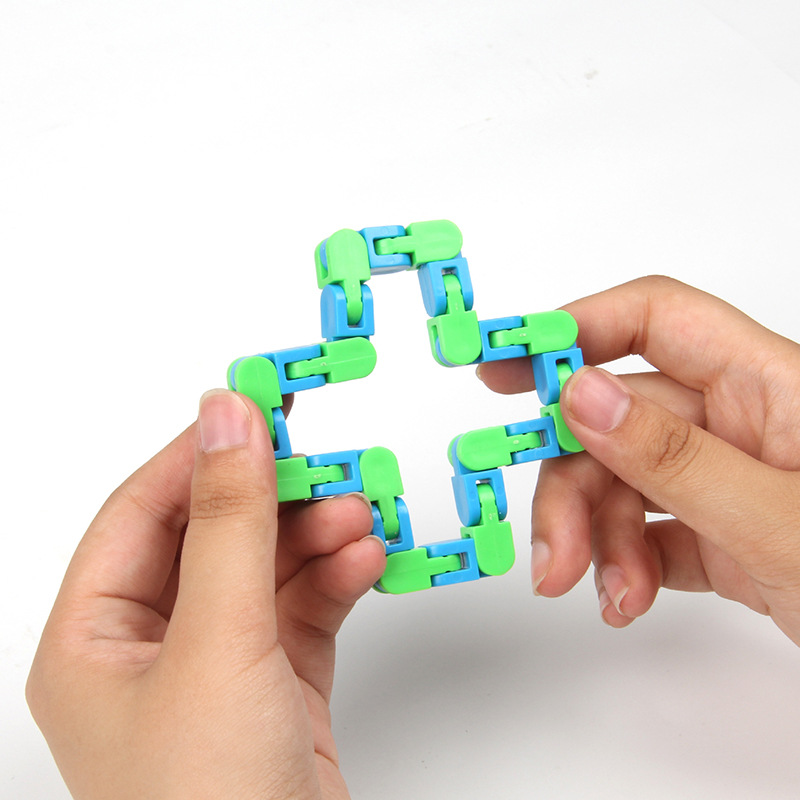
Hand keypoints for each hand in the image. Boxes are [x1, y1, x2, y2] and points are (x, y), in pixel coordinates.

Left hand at [27, 389, 385, 799]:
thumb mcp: (217, 641)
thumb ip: (227, 521)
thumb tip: (228, 416)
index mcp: (94, 639)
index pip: (143, 511)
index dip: (199, 452)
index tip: (256, 404)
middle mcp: (152, 650)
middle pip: (214, 536)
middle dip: (275, 497)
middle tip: (325, 456)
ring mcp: (220, 668)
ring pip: (268, 569)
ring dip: (316, 535)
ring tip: (360, 509)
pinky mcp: (278, 687)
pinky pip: (306, 608)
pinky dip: (337, 577)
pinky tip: (365, 556)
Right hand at [479, 276, 799, 644]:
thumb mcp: (779, 522)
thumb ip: (675, 458)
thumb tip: (580, 395)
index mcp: (771, 386)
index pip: (655, 320)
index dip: (575, 330)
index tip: (508, 363)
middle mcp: (743, 424)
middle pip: (616, 419)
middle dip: (570, 481)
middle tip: (548, 544)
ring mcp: (729, 482)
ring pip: (621, 482)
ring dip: (592, 537)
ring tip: (598, 591)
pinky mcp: (722, 535)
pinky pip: (646, 532)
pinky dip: (622, 565)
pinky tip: (624, 598)